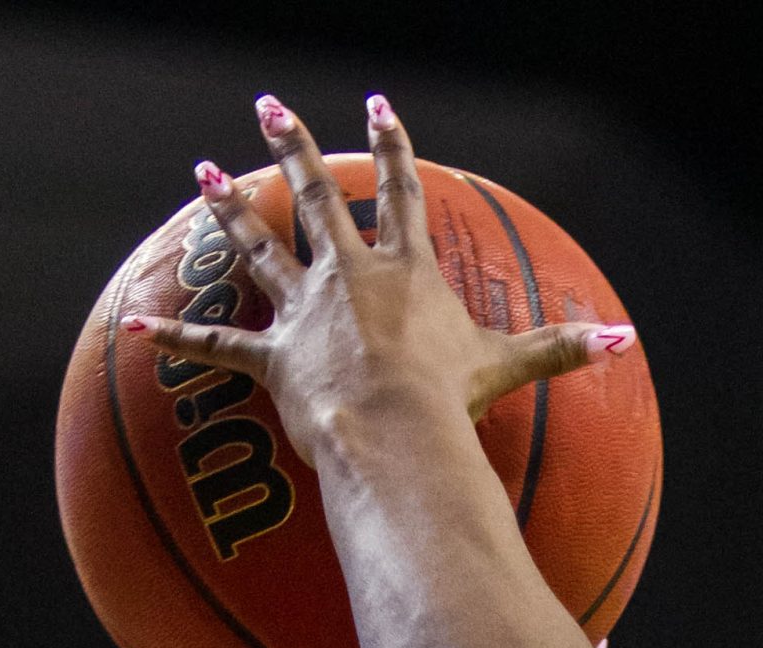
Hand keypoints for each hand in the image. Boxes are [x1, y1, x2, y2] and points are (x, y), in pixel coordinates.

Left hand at [133, 94, 635, 465]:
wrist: (396, 429)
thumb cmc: (453, 399)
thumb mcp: (513, 366)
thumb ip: (562, 348)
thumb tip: (626, 342)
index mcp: (405, 270)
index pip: (401, 192)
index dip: (395, 145)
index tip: (379, 103)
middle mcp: (349, 276)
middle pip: (318, 196)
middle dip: (293, 147)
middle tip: (268, 108)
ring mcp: (305, 312)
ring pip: (258, 248)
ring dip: (227, 210)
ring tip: (200, 173)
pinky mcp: (272, 357)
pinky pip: (217, 343)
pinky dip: (177, 334)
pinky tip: (137, 320)